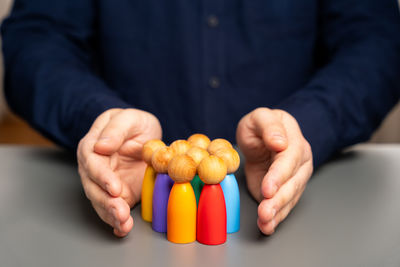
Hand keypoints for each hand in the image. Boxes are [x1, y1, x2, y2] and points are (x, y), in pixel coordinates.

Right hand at [77, 108, 161, 236]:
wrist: (143, 135)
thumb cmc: (134, 124)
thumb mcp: (130, 118)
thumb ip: (116, 130)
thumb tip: (101, 147)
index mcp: (92, 146)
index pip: (92, 163)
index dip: (102, 176)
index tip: (114, 188)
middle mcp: (94, 168)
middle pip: (94, 187)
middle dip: (106, 202)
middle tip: (120, 212)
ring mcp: (105, 183)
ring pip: (101, 202)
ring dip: (111, 215)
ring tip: (123, 224)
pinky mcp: (118, 194)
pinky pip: (113, 209)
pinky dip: (117, 222)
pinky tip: (122, 229)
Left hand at [236, 108, 312, 234]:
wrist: (262, 139)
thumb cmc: (260, 127)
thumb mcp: (259, 117)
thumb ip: (268, 126)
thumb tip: (280, 142)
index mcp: (294, 140)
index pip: (289, 159)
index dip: (279, 175)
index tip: (268, 188)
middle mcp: (300, 161)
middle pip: (293, 182)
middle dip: (279, 199)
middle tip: (265, 211)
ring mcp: (295, 177)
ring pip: (290, 197)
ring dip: (278, 212)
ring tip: (265, 222)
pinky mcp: (286, 191)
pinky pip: (284, 206)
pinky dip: (276, 218)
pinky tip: (267, 226)